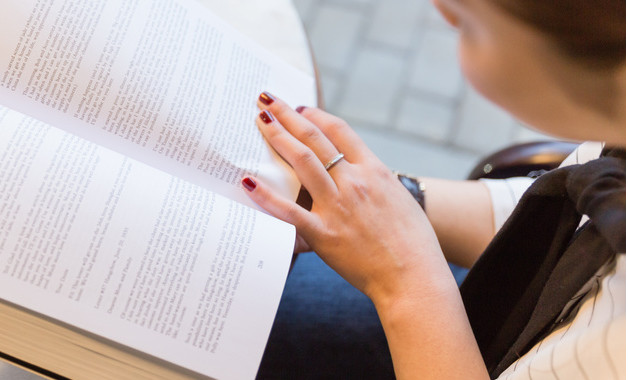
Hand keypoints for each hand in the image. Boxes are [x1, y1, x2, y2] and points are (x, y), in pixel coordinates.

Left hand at [243, 93, 451, 302]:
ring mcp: (338, 207)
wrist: (414, 277)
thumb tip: (354, 173)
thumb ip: (374, 182)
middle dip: (288, 115)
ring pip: (302, 162)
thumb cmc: (413, 242)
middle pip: (315, 138)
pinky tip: (248, 180)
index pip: (340, 131)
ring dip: (278, 137)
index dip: (316, 115)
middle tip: (268, 100)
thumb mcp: (398, 199)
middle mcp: (354, 182)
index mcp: (374, 171)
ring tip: (260, 120)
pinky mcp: (324, 234)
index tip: (300, 108)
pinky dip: (267, 196)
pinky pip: (289, 212)